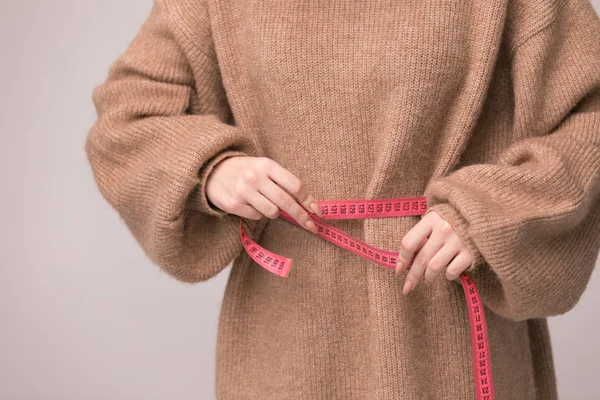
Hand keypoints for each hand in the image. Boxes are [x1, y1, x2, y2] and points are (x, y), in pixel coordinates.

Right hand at [205, 156, 322, 233]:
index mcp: (267, 165)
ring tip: (264, 202)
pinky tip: (249, 203)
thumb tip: (309, 204)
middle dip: (302, 216)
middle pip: (286, 202)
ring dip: (274, 211)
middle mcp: (255, 177)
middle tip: (312, 226)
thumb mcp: (265, 168)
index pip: (294, 184)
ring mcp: (243, 191)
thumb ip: (284, 182)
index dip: (308, 200)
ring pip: (272, 212)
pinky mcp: (233, 204)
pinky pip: (256, 216)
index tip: (317, 211)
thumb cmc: (247, 171)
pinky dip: (257, 213)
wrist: (213, 171)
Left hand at [394, 210, 472, 294]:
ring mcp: (458, 241)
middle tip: (407, 287)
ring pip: (435, 267)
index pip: (409, 243)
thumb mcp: (432, 223)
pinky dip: (448, 276)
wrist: (477, 217)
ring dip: (428, 278)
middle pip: (421, 258)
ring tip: (427, 280)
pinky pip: (452, 271)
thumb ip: (419, 238)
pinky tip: (447, 273)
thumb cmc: (448, 222)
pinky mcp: (470, 253)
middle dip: (412, 277)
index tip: (398, 271)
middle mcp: (444, 230)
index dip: (401, 259)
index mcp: (431, 220)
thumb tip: (403, 263)